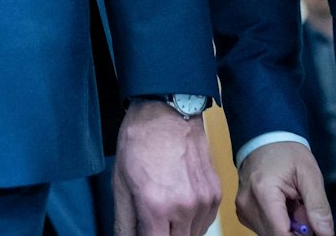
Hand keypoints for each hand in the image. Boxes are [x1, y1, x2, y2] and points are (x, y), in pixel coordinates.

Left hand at [111, 100, 220, 235]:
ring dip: (177, 232)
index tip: (142, 234)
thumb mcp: (120, 184)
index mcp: (156, 206)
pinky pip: (205, 223)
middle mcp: (184, 208)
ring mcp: (204, 202)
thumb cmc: (140, 143)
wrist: (167, 112)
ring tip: (163, 214)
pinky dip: (192, 223)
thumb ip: (124, 222)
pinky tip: (178, 208)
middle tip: (151, 222)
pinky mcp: (215, 194)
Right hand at [235, 141, 332, 235]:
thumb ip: (318, 207)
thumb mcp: (310, 175)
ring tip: (295, 207)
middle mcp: (247, 204)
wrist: (264, 137)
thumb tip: (326, 235)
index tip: (315, 232)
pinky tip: (284, 209)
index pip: (281, 234)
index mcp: (263, 193)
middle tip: (305, 212)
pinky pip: (263, 229)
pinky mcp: (242, 212)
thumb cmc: (288, 152)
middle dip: (295, 232)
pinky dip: (278, 225)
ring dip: (287, 229)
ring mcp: (242, 209)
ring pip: (269, 235)